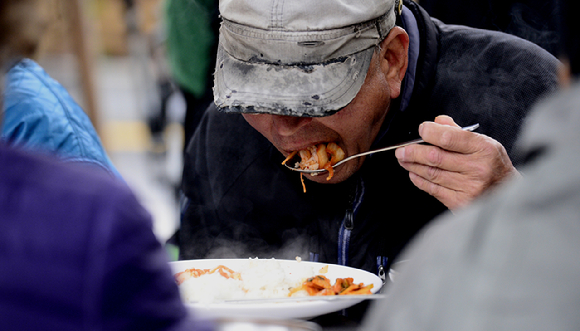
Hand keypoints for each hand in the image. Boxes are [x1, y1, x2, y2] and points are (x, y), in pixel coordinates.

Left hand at [395, 115, 519, 209]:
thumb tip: (437, 121)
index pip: (449, 138)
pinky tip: (413, 173)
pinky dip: (419, 180)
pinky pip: (433, 189)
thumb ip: (458, 131)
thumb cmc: (493, 164)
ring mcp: (469, 187)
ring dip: (413, 165)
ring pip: (431, 174)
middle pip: (435, 157)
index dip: (430, 132)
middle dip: (413, 152)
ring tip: (403, 159)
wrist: (508, 193)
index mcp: (483, 149)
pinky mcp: (460, 202)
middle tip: (400, 149)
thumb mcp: (484, 142)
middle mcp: (477, 168)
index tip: (421, 130)